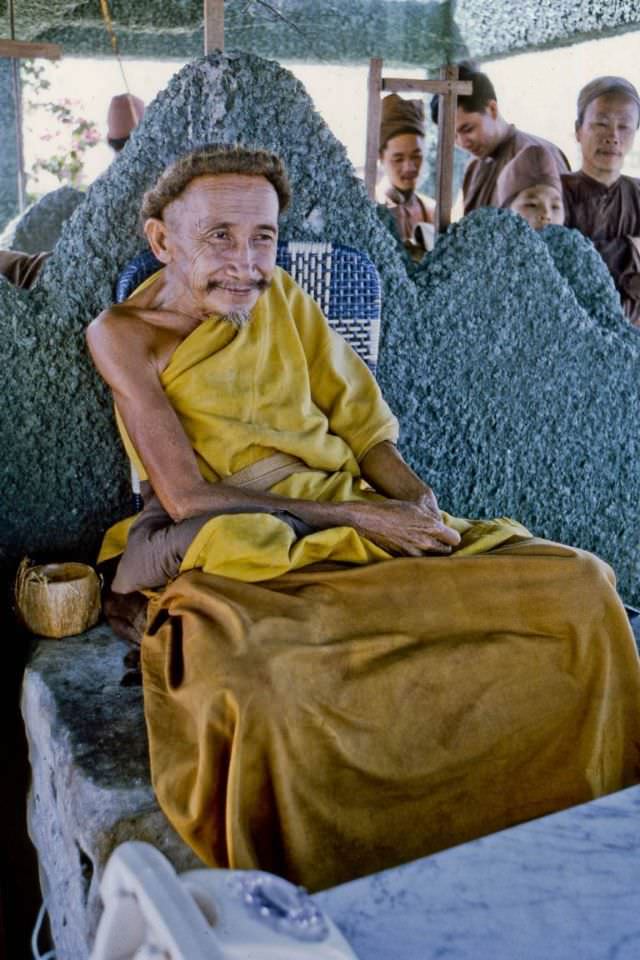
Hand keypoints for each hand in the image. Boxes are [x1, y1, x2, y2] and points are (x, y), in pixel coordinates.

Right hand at [346, 496, 460, 556]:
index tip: (445, 535)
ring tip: (423, 547)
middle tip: (435, 542)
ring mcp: (413, 553)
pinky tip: (411, 550)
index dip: (450, 536)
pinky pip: (417, 562)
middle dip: (442, 547)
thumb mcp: (415, 507)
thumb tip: (442, 525)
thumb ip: (432, 517)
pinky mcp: (403, 559)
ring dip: (430, 554)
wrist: (368, 519)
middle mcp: (425, 542)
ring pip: (432, 559)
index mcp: (431, 527)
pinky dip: (417, 559)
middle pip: (446, 552)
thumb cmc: (392, 509)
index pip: (454, 539)